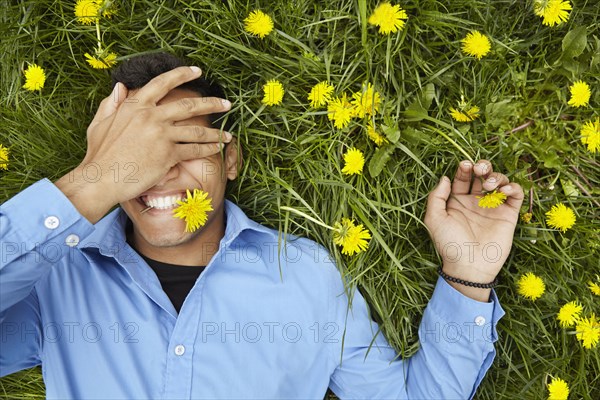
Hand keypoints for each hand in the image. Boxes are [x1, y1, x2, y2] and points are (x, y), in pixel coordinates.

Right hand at [55, 66, 231, 222]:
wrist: (100, 179)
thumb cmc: (100, 154)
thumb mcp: (100, 123)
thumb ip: (111, 103)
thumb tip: (120, 86)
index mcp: (135, 105)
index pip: (162, 83)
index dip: (182, 74)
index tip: (197, 71)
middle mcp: (151, 116)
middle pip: (188, 106)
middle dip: (212, 104)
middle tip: (227, 104)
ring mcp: (161, 135)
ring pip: (196, 130)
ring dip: (215, 133)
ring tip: (228, 134)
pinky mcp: (168, 155)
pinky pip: (194, 150)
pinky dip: (208, 149)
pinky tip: (217, 148)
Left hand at [424, 160, 523, 299]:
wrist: (469, 266)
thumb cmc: (449, 244)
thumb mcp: (434, 219)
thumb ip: (436, 197)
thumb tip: (446, 178)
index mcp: (457, 201)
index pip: (462, 177)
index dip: (464, 168)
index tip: (465, 165)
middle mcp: (475, 201)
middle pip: (482, 175)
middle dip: (482, 166)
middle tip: (479, 169)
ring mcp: (493, 207)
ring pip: (499, 181)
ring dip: (496, 176)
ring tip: (488, 185)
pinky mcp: (508, 215)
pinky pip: (515, 195)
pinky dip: (513, 187)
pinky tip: (503, 190)